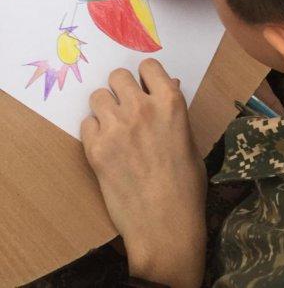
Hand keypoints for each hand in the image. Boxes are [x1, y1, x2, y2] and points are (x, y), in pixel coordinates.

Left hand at [81, 60, 206, 287]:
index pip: (148, 66)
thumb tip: (167, 87)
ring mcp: (116, 127)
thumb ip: (174, 112)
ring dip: (105, 107)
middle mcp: (142, 108)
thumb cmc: (186, 186)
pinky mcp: (96, 148)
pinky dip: (94, 131)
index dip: (145, 77)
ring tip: (114, 126)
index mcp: (170, 102)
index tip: (144, 88)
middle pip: (118, 76)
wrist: (165, 225)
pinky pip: (86, 123)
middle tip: (126, 107)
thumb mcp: (189, 140)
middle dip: (121, 89)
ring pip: (98, 96)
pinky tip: (106, 146)